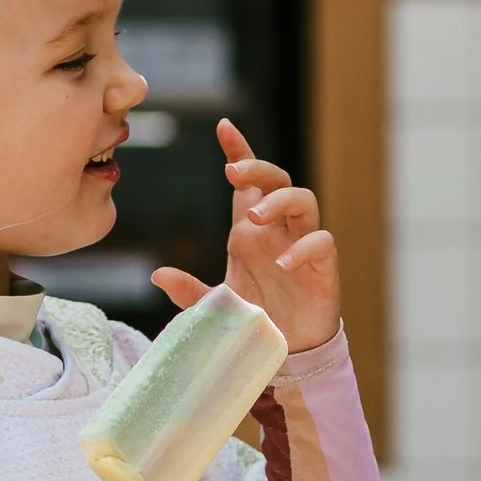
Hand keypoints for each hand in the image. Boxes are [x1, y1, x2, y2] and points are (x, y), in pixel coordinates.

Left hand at [150, 119, 340, 352]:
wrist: (289, 353)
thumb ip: (189, 291)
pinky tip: (282, 264)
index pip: (248, 183)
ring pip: (304, 200)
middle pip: (277, 180)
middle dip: (257, 168)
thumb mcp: (216, 307)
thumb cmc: (256, 320)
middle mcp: (277, 231)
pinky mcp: (323, 268)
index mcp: (250, 232)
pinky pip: (321, 242)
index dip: (240, 151)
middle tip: (232, 172)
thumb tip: (158, 275)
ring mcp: (301, 246)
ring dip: (280, 200)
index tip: (223, 127)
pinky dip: (304, 248)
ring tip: (254, 216)